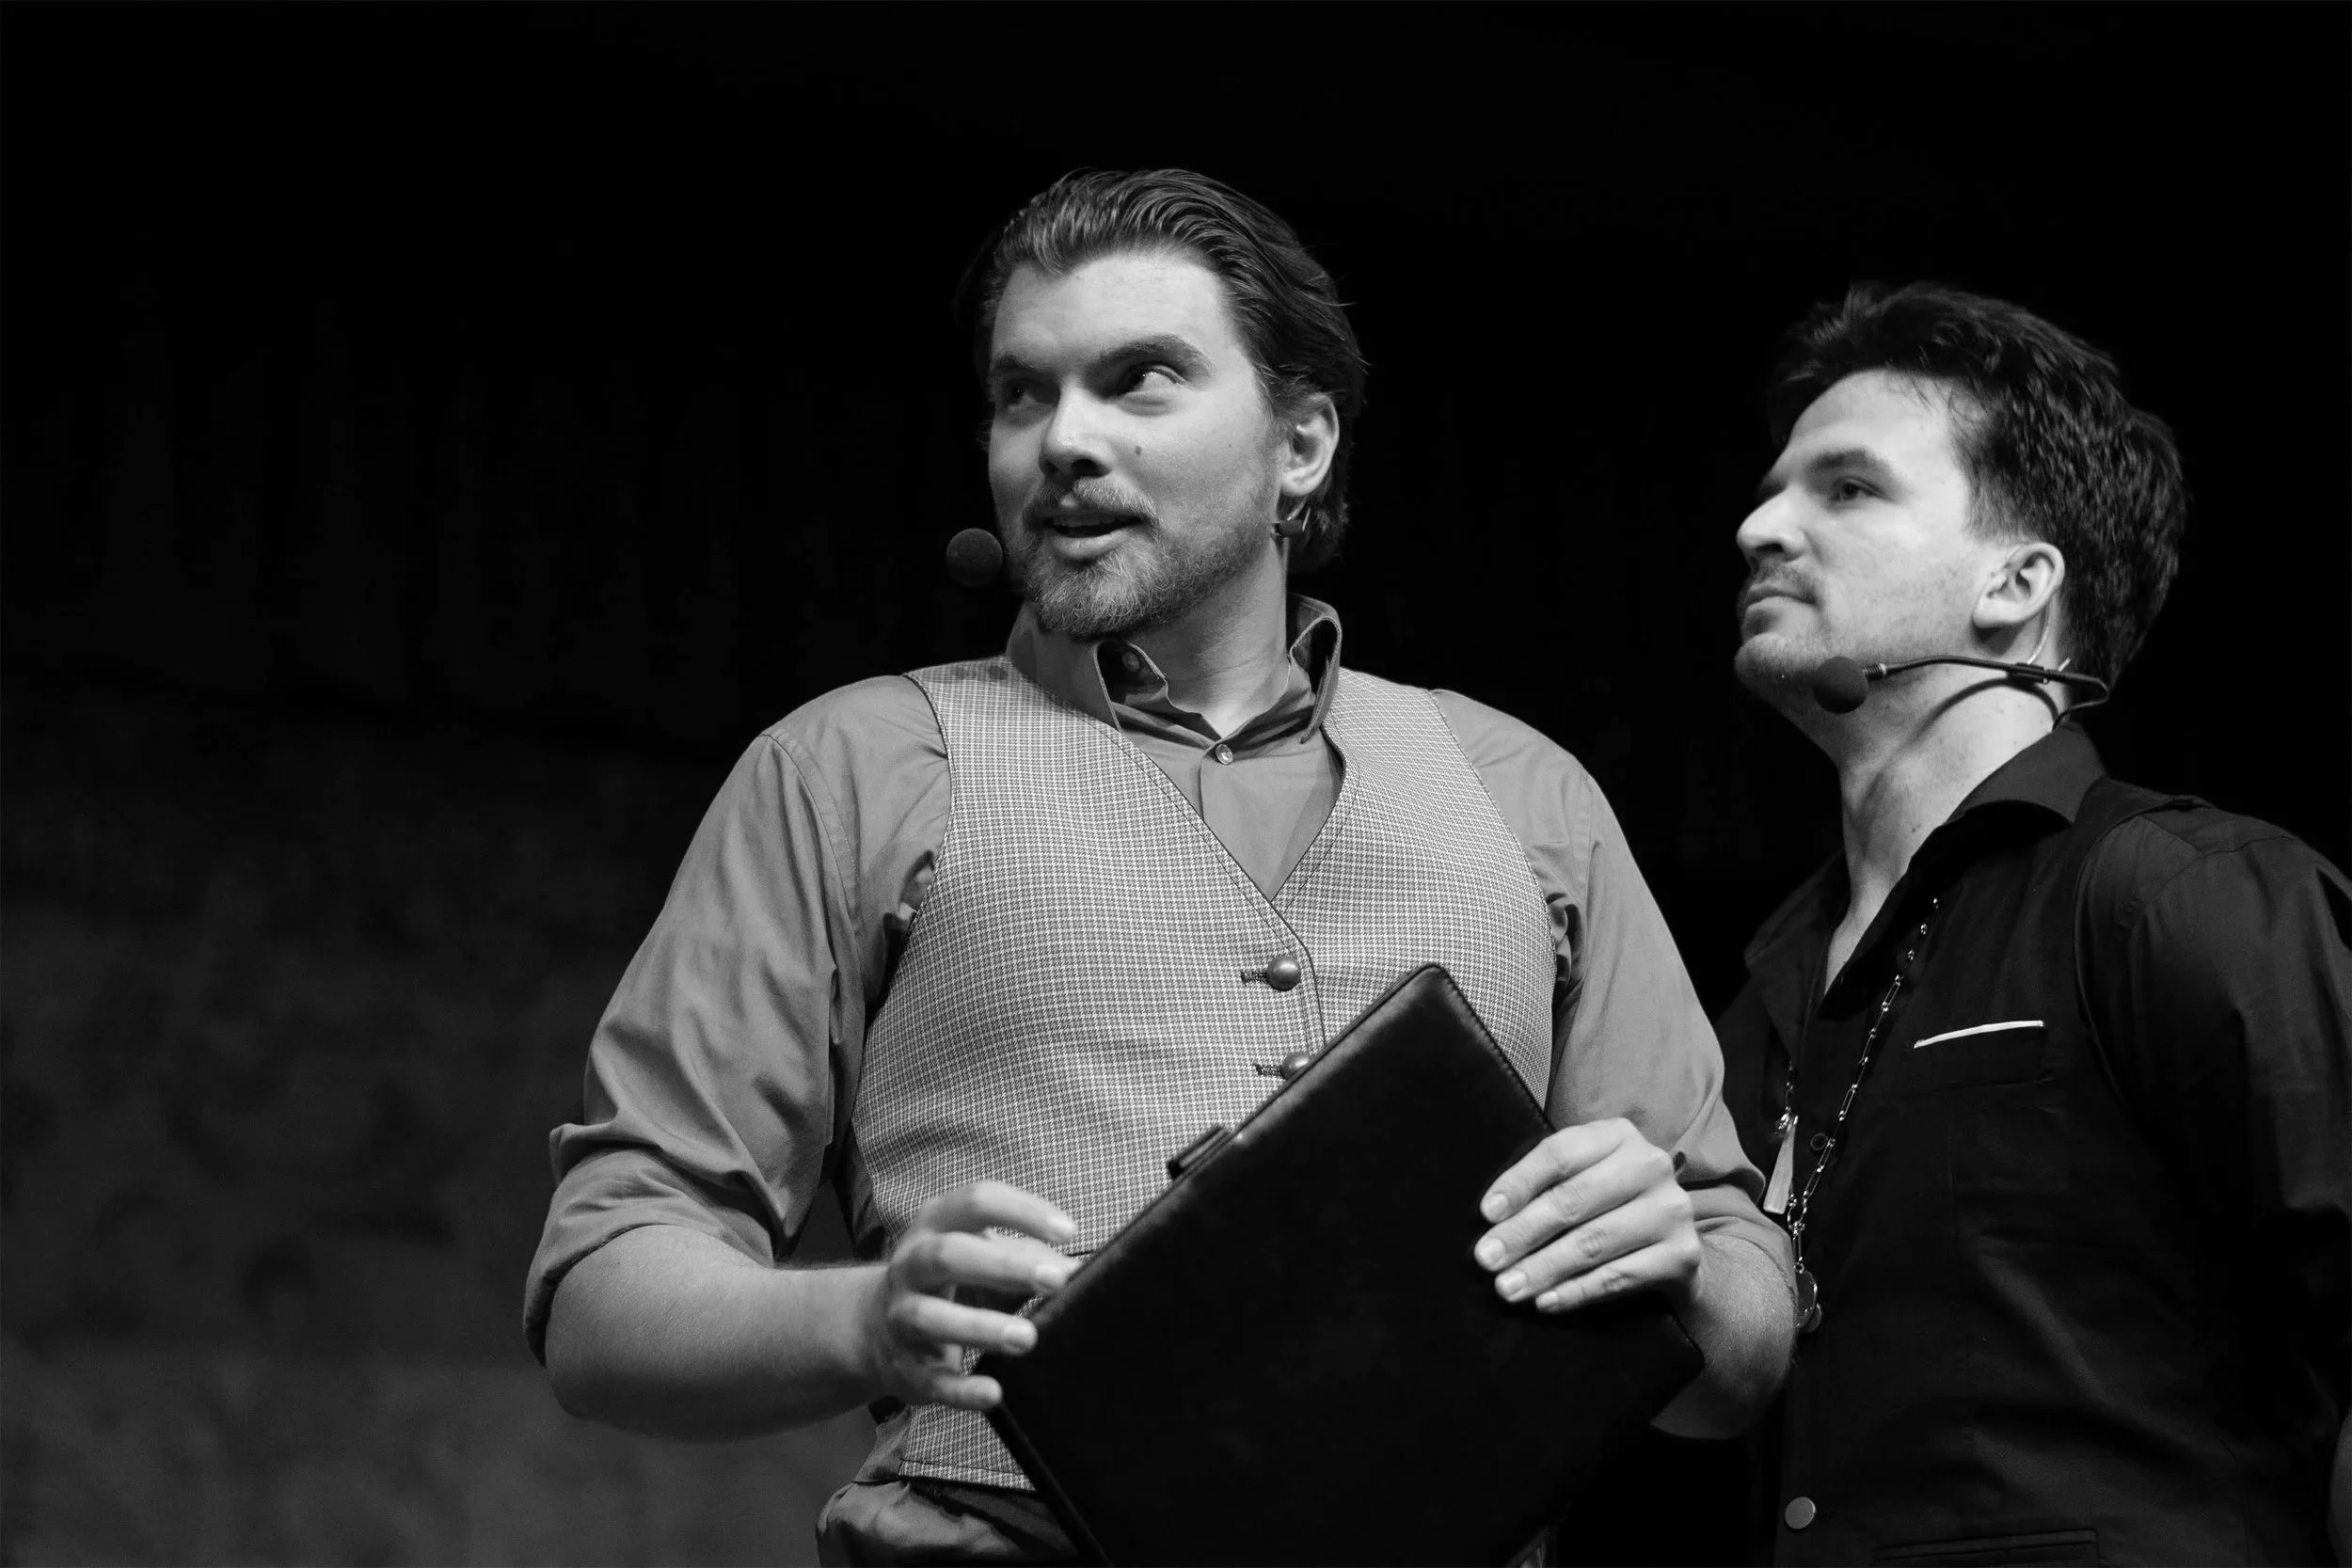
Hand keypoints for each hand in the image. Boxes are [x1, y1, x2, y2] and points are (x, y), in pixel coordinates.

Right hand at [856, 1180, 1076, 1411]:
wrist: (875, 1327)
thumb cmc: (952, 1281)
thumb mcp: (982, 1253)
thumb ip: (1027, 1255)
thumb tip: (1077, 1271)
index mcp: (936, 1224)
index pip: (976, 1202)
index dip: (1022, 1212)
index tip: (1070, 1232)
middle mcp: (911, 1264)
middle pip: (949, 1255)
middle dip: (1003, 1266)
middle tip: (1055, 1279)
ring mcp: (901, 1315)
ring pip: (932, 1317)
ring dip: (981, 1327)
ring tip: (1027, 1337)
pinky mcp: (904, 1365)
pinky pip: (931, 1379)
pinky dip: (962, 1389)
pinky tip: (994, 1393)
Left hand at [1473, 1117, 1700, 1313]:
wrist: (1675, 1250)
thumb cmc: (1609, 1207)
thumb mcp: (1583, 1179)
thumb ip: (1547, 1186)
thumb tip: (1494, 1219)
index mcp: (1617, 1136)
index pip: (1560, 1153)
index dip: (1520, 1183)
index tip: (1487, 1214)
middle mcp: (1650, 1165)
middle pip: (1573, 1199)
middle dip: (1523, 1232)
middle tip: (1486, 1259)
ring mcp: (1671, 1210)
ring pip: (1593, 1241)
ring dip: (1543, 1268)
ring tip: (1507, 1287)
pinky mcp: (1683, 1254)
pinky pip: (1619, 1277)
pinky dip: (1576, 1291)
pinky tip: (1545, 1302)